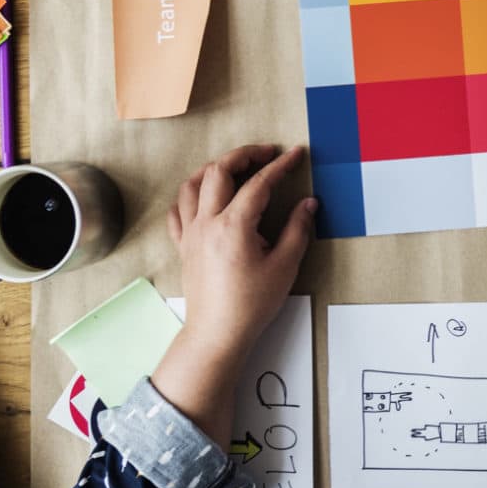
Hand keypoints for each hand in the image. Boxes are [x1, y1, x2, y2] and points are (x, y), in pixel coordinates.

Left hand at [168, 143, 314, 361]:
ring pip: (192, 185)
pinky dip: (190, 195)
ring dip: (213, 169)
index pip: (258, 183)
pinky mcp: (183, 246)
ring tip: (234, 167)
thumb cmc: (251, 304)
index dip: (279, 165)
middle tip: (266, 154)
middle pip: (218, 171)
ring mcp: (191, 233)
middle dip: (243, 155)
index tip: (294, 155)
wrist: (217, 333)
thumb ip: (297, 229)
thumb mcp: (285, 266)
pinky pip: (178, 211)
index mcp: (234, 226)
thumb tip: (308, 204)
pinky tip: (204, 196)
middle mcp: (207, 223)